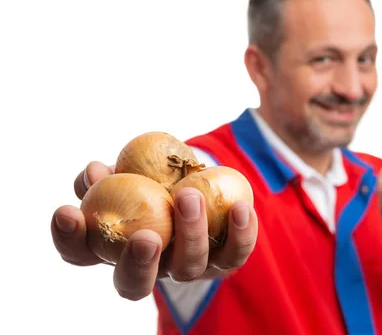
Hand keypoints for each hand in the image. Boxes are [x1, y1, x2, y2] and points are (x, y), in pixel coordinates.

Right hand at [51, 161, 257, 300]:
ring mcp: (187, 268)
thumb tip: (96, 171)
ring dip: (190, 233)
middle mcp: (150, 267)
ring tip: (189, 195)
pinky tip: (240, 207)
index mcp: (115, 248)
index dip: (69, 239)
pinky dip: (240, 232)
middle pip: (133, 285)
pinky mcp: (224, 262)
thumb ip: (110, 174)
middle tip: (145, 237)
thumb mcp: (130, 171)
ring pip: (188, 266)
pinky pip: (234, 253)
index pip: (81, 253)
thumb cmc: (155, 178)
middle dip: (137, 265)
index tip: (66, 212)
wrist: (203, 183)